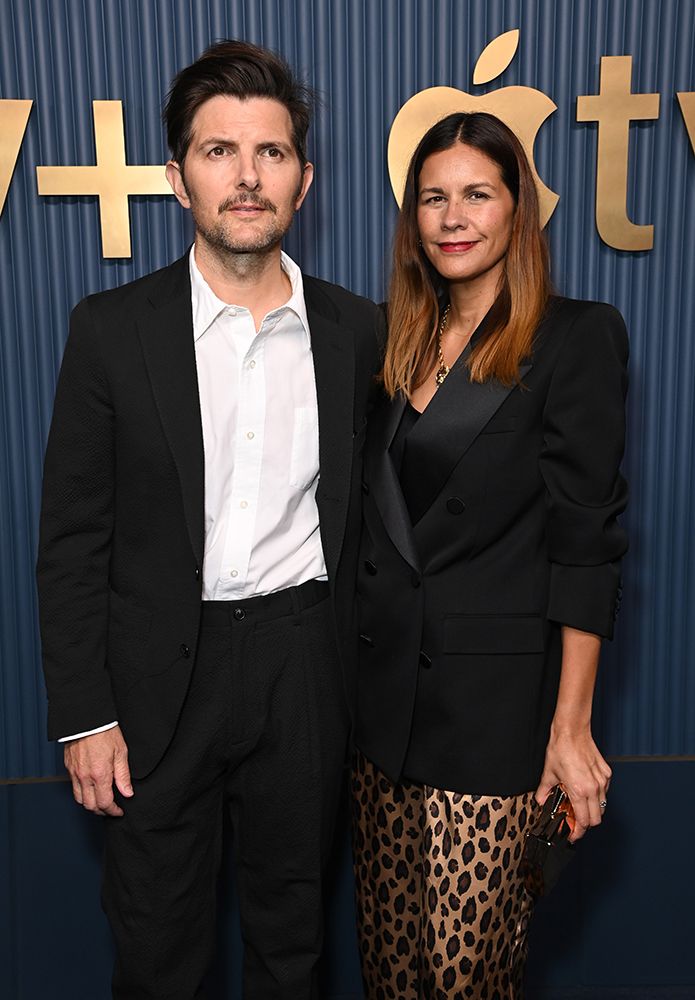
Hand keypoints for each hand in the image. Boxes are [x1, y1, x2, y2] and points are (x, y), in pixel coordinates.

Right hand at [64, 726, 132, 816]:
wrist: (87, 718)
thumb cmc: (105, 732)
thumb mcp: (121, 752)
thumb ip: (123, 775)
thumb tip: (128, 793)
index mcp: (100, 775)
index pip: (105, 803)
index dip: (113, 811)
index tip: (119, 811)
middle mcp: (85, 777)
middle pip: (90, 806)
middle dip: (101, 811)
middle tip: (110, 809)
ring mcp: (75, 773)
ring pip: (79, 799)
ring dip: (90, 804)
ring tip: (100, 801)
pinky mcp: (69, 767)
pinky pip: (74, 787)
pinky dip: (82, 793)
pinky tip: (90, 788)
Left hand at [535, 726, 610, 841]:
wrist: (572, 731)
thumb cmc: (561, 749)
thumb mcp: (548, 773)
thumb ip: (544, 792)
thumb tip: (541, 801)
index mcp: (578, 791)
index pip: (583, 822)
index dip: (577, 832)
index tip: (572, 834)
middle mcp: (593, 788)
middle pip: (596, 819)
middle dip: (586, 824)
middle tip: (574, 822)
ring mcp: (602, 781)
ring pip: (603, 806)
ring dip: (592, 810)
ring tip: (579, 805)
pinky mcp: (606, 773)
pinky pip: (605, 792)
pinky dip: (597, 796)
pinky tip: (585, 790)